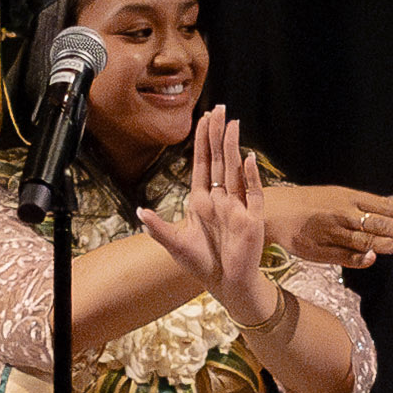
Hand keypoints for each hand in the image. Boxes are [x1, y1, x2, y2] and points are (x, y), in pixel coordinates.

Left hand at [154, 111, 273, 310]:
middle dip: (218, 134)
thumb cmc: (203, 264)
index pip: (203, 163)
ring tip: (232, 123)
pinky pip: (252, 193)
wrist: (226, 284)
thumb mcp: (175, 244)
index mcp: (202, 200)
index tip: (203, 118)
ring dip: (233, 147)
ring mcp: (238, 206)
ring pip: (236, 169)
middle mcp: (221, 198)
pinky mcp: (252, 219)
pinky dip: (250, 176)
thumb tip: (140, 211)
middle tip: (219, 108)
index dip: (203, 141)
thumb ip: (158, 228)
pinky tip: (246, 158)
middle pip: (220, 159)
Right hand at [261, 178, 392, 269]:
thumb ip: (371, 202)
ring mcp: (330, 232)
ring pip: (361, 238)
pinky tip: (372, 258)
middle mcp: (341, 213)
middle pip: (375, 221)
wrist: (273, 211)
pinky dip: (357, 257)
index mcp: (347, 198)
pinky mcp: (319, 250)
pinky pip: (342, 256)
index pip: (380, 205)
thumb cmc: (311, 203)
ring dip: (384, 242)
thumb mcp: (340, 195)